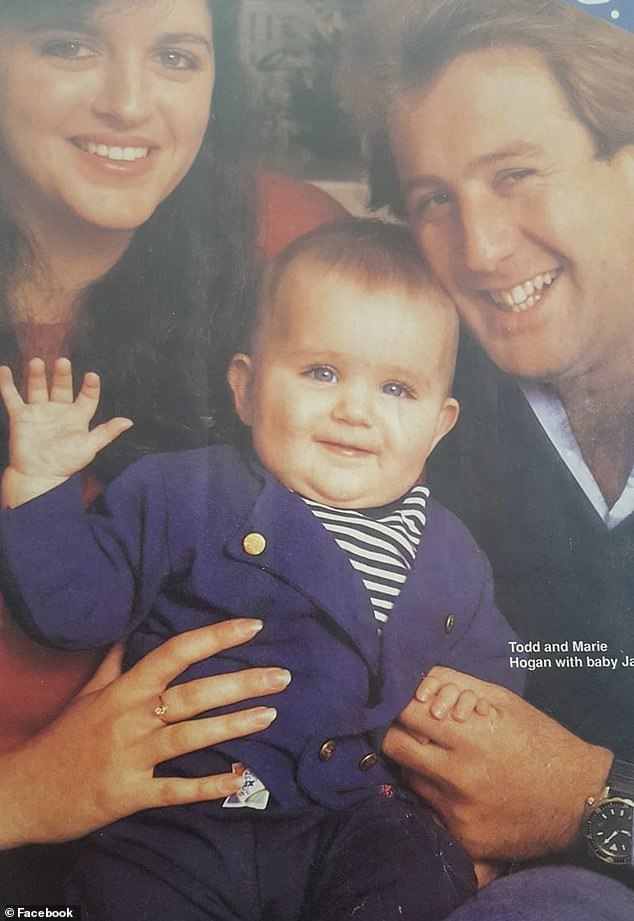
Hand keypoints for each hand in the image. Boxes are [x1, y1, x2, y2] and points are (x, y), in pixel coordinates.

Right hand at [0, 357, 131, 506]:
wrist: (39, 475)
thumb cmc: (66, 463)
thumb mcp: (90, 447)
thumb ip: (107, 432)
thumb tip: (128, 422)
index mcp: (77, 417)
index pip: (87, 397)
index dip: (90, 387)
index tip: (92, 376)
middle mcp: (58, 411)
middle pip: (62, 387)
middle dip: (62, 375)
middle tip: (63, 362)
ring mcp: (39, 412)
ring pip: (38, 388)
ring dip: (37, 375)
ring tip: (37, 362)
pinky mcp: (21, 417)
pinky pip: (12, 397)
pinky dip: (7, 384)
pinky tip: (4, 370)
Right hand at [0, 619, 290, 848]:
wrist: (25, 791)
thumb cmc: (63, 738)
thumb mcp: (88, 691)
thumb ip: (117, 660)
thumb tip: (133, 626)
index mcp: (125, 689)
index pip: (175, 652)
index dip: (215, 636)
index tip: (252, 626)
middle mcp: (132, 718)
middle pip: (193, 694)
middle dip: (241, 683)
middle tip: (282, 675)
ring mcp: (131, 757)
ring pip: (191, 737)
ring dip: (233, 725)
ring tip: (271, 715)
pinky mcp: (129, 795)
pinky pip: (175, 789)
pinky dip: (208, 786)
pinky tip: (240, 779)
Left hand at [384, 666, 612, 861]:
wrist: (580, 800)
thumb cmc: (541, 741)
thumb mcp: (503, 701)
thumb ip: (455, 685)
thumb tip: (415, 678)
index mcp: (471, 737)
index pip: (406, 713)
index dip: (402, 703)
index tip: (407, 702)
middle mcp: (459, 777)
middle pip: (395, 746)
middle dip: (398, 731)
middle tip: (412, 728)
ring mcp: (458, 812)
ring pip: (408, 778)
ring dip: (416, 764)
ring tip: (441, 758)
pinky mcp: (463, 838)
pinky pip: (429, 810)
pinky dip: (435, 796)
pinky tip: (455, 787)